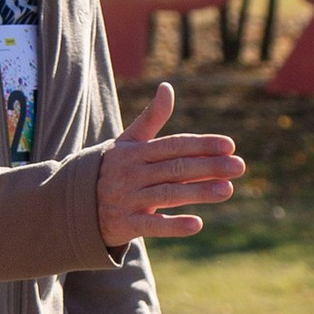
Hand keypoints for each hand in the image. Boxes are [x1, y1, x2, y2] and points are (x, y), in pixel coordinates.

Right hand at [95, 82, 244, 249]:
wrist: (74, 205)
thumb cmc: (111, 169)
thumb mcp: (127, 142)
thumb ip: (151, 118)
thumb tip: (168, 87)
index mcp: (134, 152)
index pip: (173, 145)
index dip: (201, 144)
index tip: (229, 145)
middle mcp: (131, 174)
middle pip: (175, 168)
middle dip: (208, 167)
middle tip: (239, 167)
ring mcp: (127, 200)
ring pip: (168, 194)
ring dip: (199, 192)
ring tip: (227, 190)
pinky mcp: (124, 225)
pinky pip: (151, 226)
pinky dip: (173, 225)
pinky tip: (197, 224)